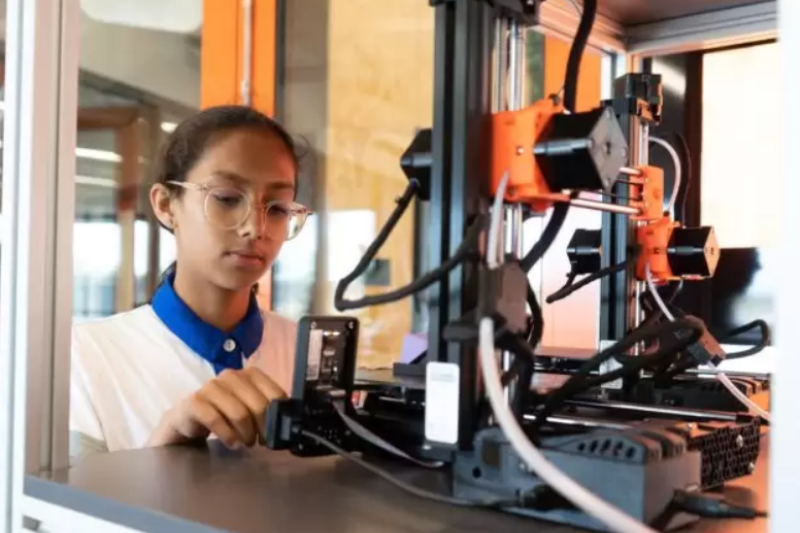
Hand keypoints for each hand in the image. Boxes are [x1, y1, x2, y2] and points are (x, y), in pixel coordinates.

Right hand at [148, 367, 285, 448]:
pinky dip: (227, 436)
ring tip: (246, 443)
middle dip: (264, 428)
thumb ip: (268, 411)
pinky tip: (232, 444)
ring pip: (239, 413)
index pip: (275, 393)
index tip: (276, 433)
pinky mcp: (193, 402)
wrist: (186, 420)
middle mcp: (230, 376)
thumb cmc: (223, 414)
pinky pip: (215, 420)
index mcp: (249, 374)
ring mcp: (210, 387)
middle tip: (261, 442)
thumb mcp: (249, 410)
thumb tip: (288, 423)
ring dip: (246, 434)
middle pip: (259, 405)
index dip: (279, 417)